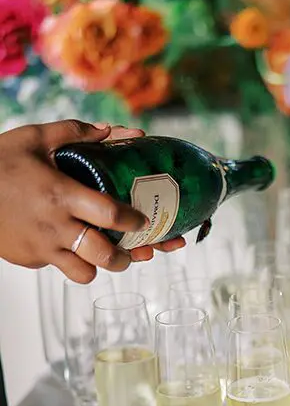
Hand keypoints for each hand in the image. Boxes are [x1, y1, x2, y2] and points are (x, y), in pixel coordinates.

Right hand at [0, 119, 182, 282]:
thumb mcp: (35, 138)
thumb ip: (78, 133)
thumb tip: (116, 131)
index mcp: (60, 194)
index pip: (110, 214)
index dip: (135, 221)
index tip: (144, 220)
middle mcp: (54, 226)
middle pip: (104, 255)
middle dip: (126, 257)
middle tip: (133, 251)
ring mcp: (41, 247)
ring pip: (84, 273)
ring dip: (99, 266)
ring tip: (104, 255)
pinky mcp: (29, 259)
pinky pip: (58, 267)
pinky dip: (69, 261)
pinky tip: (72, 246)